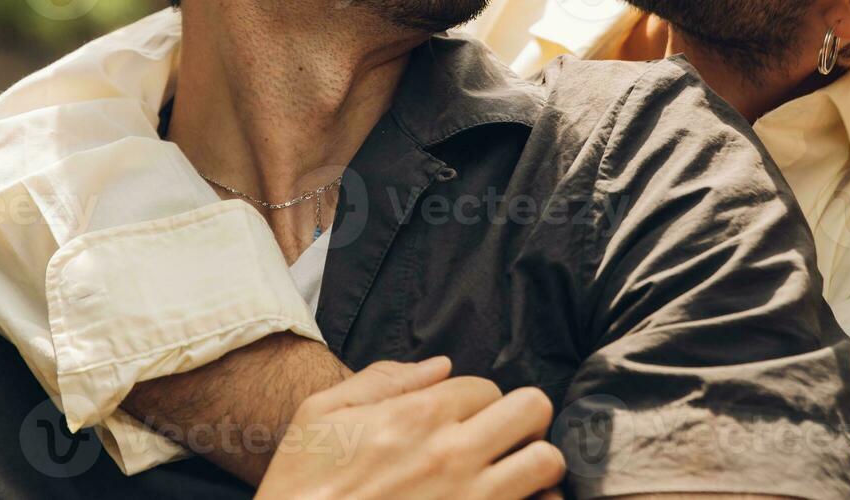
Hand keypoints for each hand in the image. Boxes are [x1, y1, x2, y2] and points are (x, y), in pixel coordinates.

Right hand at [256, 356, 564, 499]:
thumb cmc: (301, 484)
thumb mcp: (322, 414)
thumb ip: (383, 380)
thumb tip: (439, 365)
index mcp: (416, 416)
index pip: (486, 387)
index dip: (476, 401)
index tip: (462, 420)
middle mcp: (453, 453)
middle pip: (532, 409)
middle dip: (522, 418)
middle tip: (504, 436)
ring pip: (547, 462)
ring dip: (536, 463)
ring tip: (515, 472)